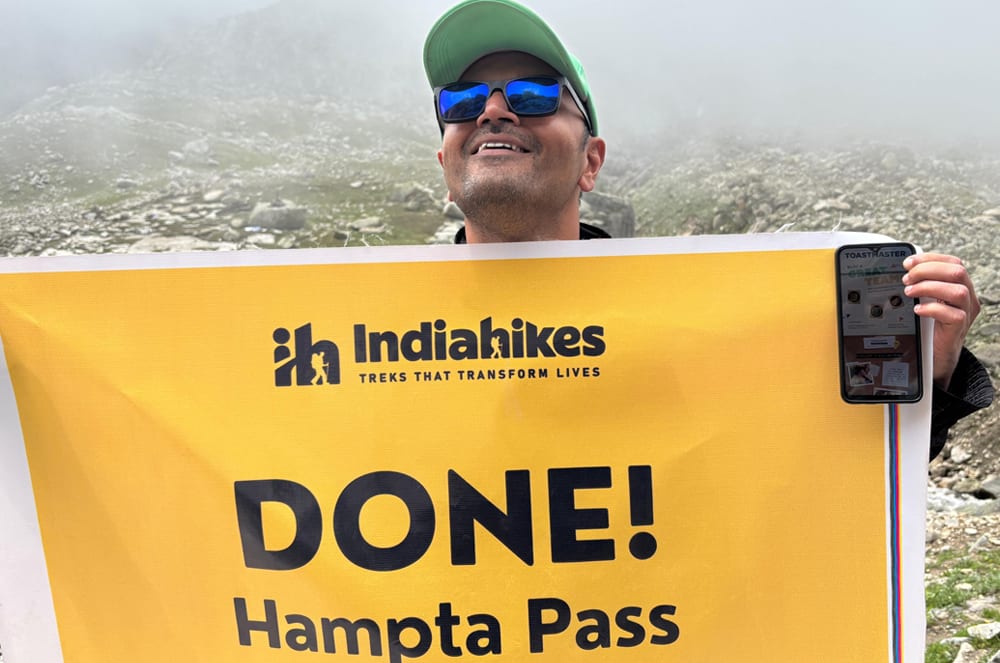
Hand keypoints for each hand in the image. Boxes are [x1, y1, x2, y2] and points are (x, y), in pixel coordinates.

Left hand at [902, 253, 980, 388]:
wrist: (936, 355)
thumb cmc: (929, 325)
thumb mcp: (925, 300)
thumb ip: (921, 285)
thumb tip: (903, 270)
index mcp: (959, 286)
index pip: (952, 262)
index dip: (930, 259)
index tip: (908, 263)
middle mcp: (967, 297)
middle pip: (957, 271)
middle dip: (928, 270)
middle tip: (906, 279)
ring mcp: (966, 313)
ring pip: (957, 291)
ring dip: (929, 287)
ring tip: (909, 293)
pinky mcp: (959, 328)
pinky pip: (953, 314)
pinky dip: (932, 309)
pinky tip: (918, 311)